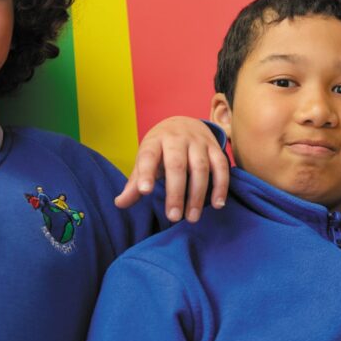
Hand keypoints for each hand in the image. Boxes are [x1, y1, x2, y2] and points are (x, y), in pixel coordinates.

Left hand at [115, 116, 230, 222]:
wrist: (185, 123)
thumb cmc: (161, 148)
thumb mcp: (146, 160)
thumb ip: (135, 182)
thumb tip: (120, 203)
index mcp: (155, 141)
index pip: (149, 156)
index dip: (146, 173)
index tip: (145, 191)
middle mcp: (177, 138)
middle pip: (177, 165)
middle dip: (175, 192)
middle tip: (173, 217)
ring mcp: (198, 142)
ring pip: (200, 167)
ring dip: (197, 194)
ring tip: (192, 217)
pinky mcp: (215, 147)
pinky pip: (221, 166)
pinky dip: (221, 185)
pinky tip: (217, 204)